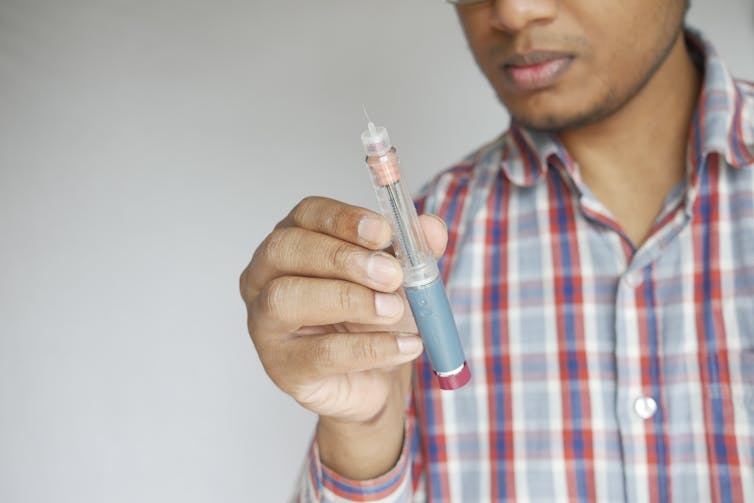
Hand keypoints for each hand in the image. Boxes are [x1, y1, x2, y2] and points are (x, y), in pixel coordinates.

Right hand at [239, 196, 446, 424]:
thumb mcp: (402, 279)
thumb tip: (432, 228)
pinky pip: (318, 354)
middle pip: (285, 249)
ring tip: (393, 309)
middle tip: (391, 274)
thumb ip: (415, 251)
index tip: (384, 231)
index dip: (343, 219)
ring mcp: (265, 323)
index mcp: (295, 241)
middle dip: (342, 258)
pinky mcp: (282, 367)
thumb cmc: (374, 318)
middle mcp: (265, 276)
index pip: (306, 214)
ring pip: (286, 299)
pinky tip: (404, 346)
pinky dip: (369, 349)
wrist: (376, 379)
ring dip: (348, 300)